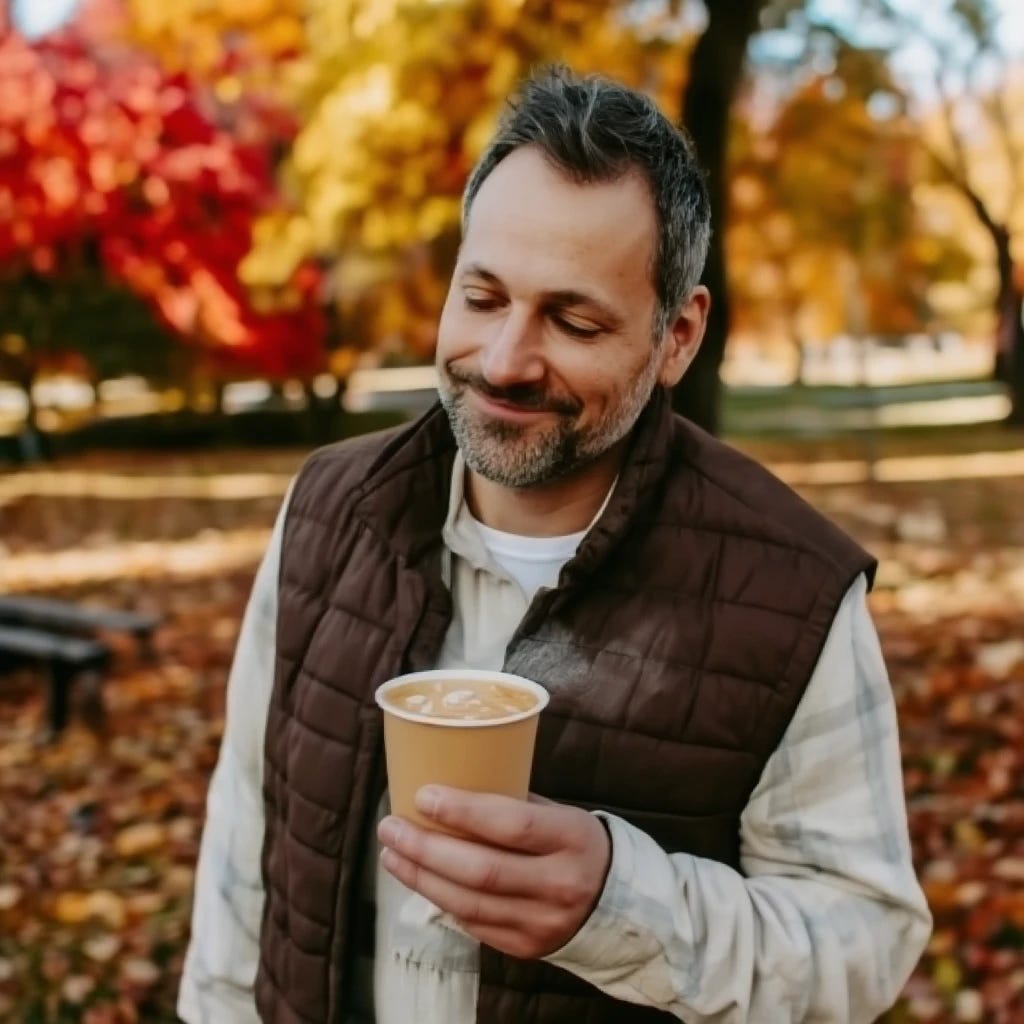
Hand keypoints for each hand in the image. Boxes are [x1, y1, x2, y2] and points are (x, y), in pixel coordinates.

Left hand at [377, 786, 611, 959]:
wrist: (616, 903)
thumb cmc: (575, 843)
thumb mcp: (558, 813)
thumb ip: (512, 805)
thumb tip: (450, 787)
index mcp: (572, 838)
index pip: (512, 825)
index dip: (463, 810)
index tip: (423, 795)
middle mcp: (560, 884)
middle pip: (481, 871)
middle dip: (426, 848)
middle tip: (391, 827)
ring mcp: (543, 922)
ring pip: (469, 904)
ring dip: (421, 878)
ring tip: (392, 854)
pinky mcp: (526, 948)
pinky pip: (473, 924)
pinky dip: (442, 900)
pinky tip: (422, 879)